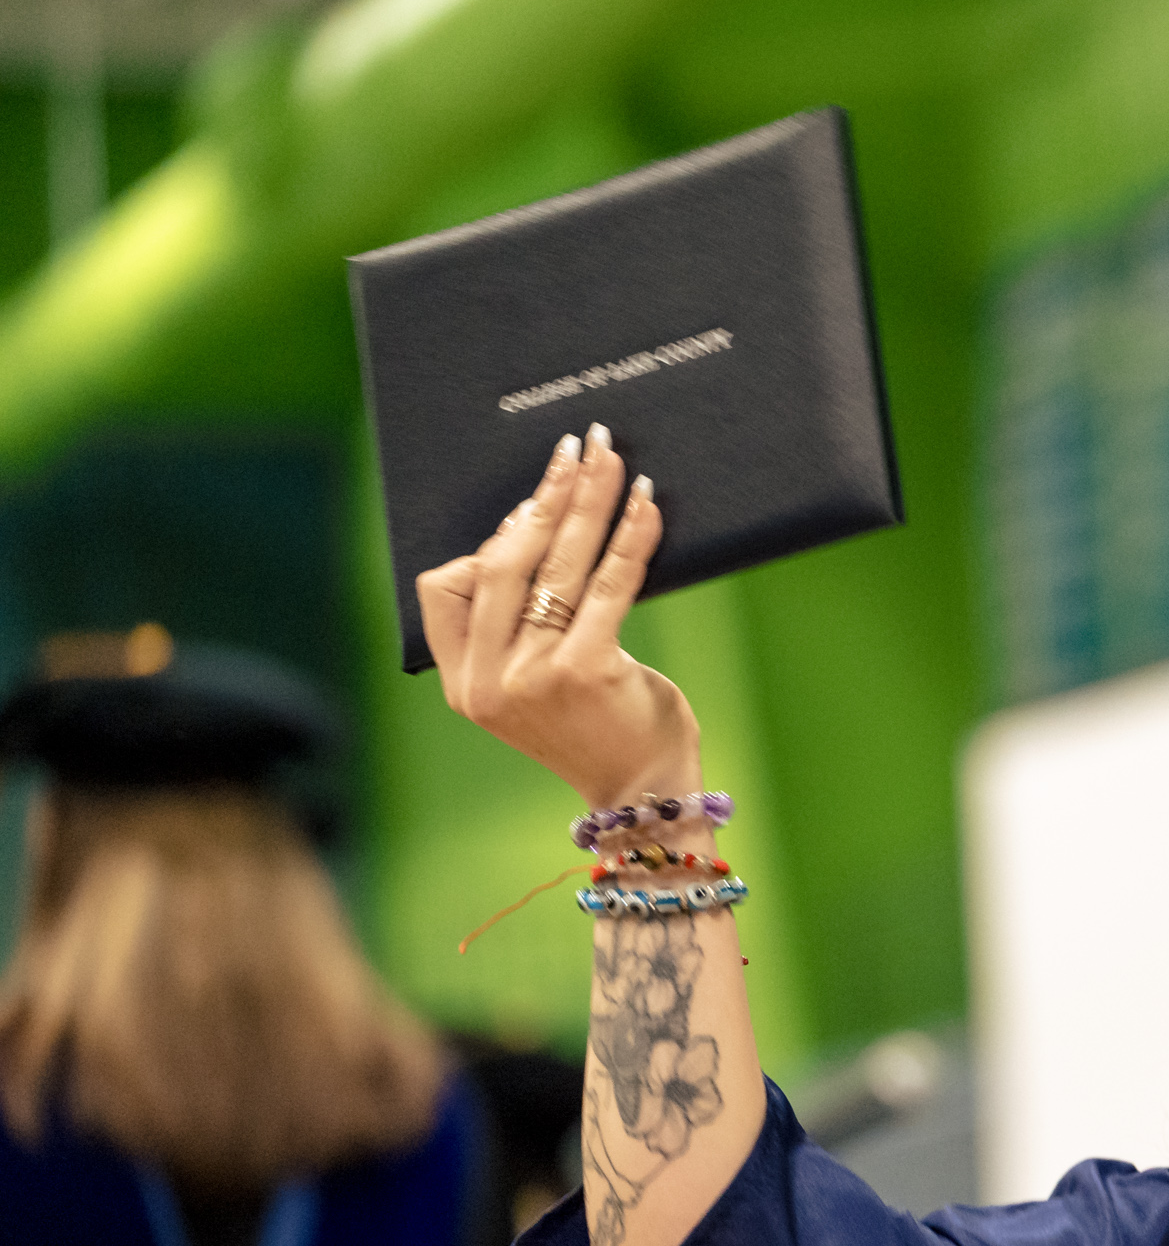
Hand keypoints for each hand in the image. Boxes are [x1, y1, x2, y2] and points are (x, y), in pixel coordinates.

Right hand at [417, 424, 699, 807]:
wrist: (644, 796)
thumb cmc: (599, 727)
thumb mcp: (534, 685)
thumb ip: (517, 628)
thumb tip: (532, 523)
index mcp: (463, 683)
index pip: (443, 588)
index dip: (489, 537)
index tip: (530, 502)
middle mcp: (488, 681)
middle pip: (503, 562)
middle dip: (543, 497)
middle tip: (577, 449)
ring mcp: (532, 677)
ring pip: (556, 565)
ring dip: (587, 502)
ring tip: (611, 459)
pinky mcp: (585, 670)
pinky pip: (607, 585)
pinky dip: (630, 538)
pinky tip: (647, 505)